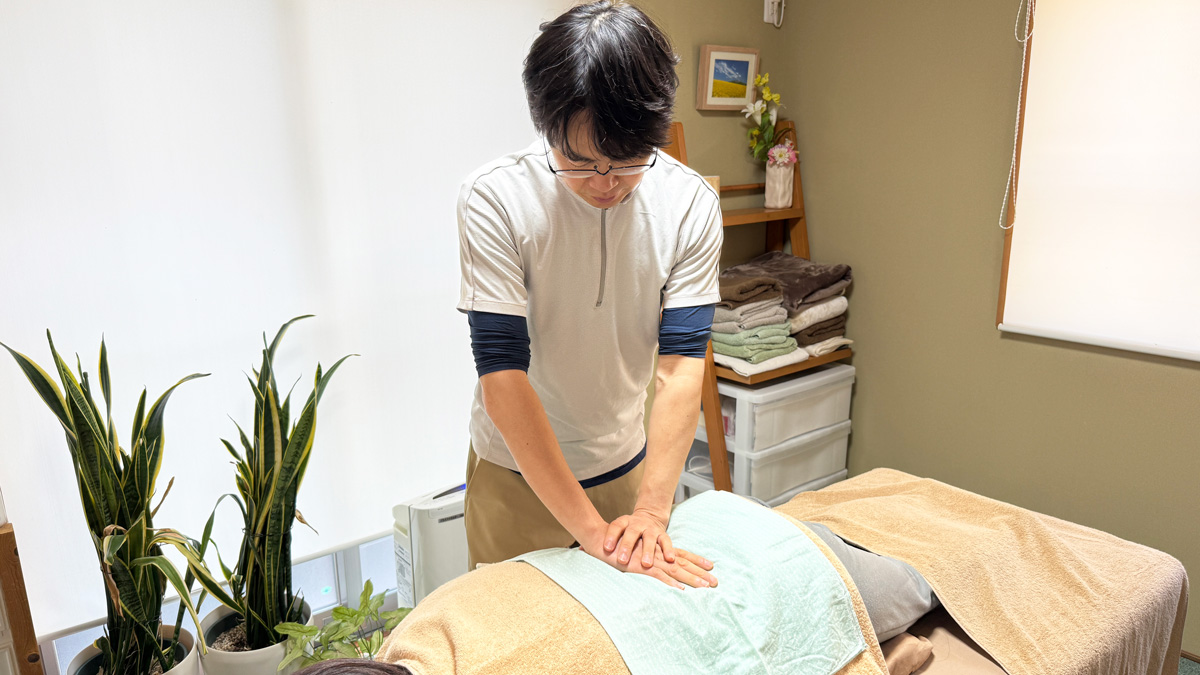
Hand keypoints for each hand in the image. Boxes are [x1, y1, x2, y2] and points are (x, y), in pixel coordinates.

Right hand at [581, 523, 717, 589]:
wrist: (600, 538)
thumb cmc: (617, 545)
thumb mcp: (634, 551)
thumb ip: (642, 556)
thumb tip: (650, 563)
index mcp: (657, 550)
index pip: (682, 555)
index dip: (697, 560)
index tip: (712, 566)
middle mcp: (657, 554)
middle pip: (683, 564)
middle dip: (700, 573)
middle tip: (716, 583)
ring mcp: (649, 560)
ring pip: (675, 570)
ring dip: (691, 579)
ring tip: (705, 588)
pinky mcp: (639, 567)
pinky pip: (657, 576)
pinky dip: (670, 582)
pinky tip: (681, 589)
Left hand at [604, 507, 675, 567]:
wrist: (648, 518)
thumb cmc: (627, 531)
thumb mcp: (617, 531)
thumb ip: (606, 539)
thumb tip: (583, 549)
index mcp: (624, 522)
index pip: (616, 526)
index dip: (611, 536)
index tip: (606, 549)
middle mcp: (637, 524)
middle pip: (632, 533)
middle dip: (627, 546)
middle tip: (622, 561)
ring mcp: (650, 528)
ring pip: (649, 539)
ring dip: (648, 551)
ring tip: (646, 564)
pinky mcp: (662, 534)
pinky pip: (666, 541)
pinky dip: (668, 550)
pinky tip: (669, 559)